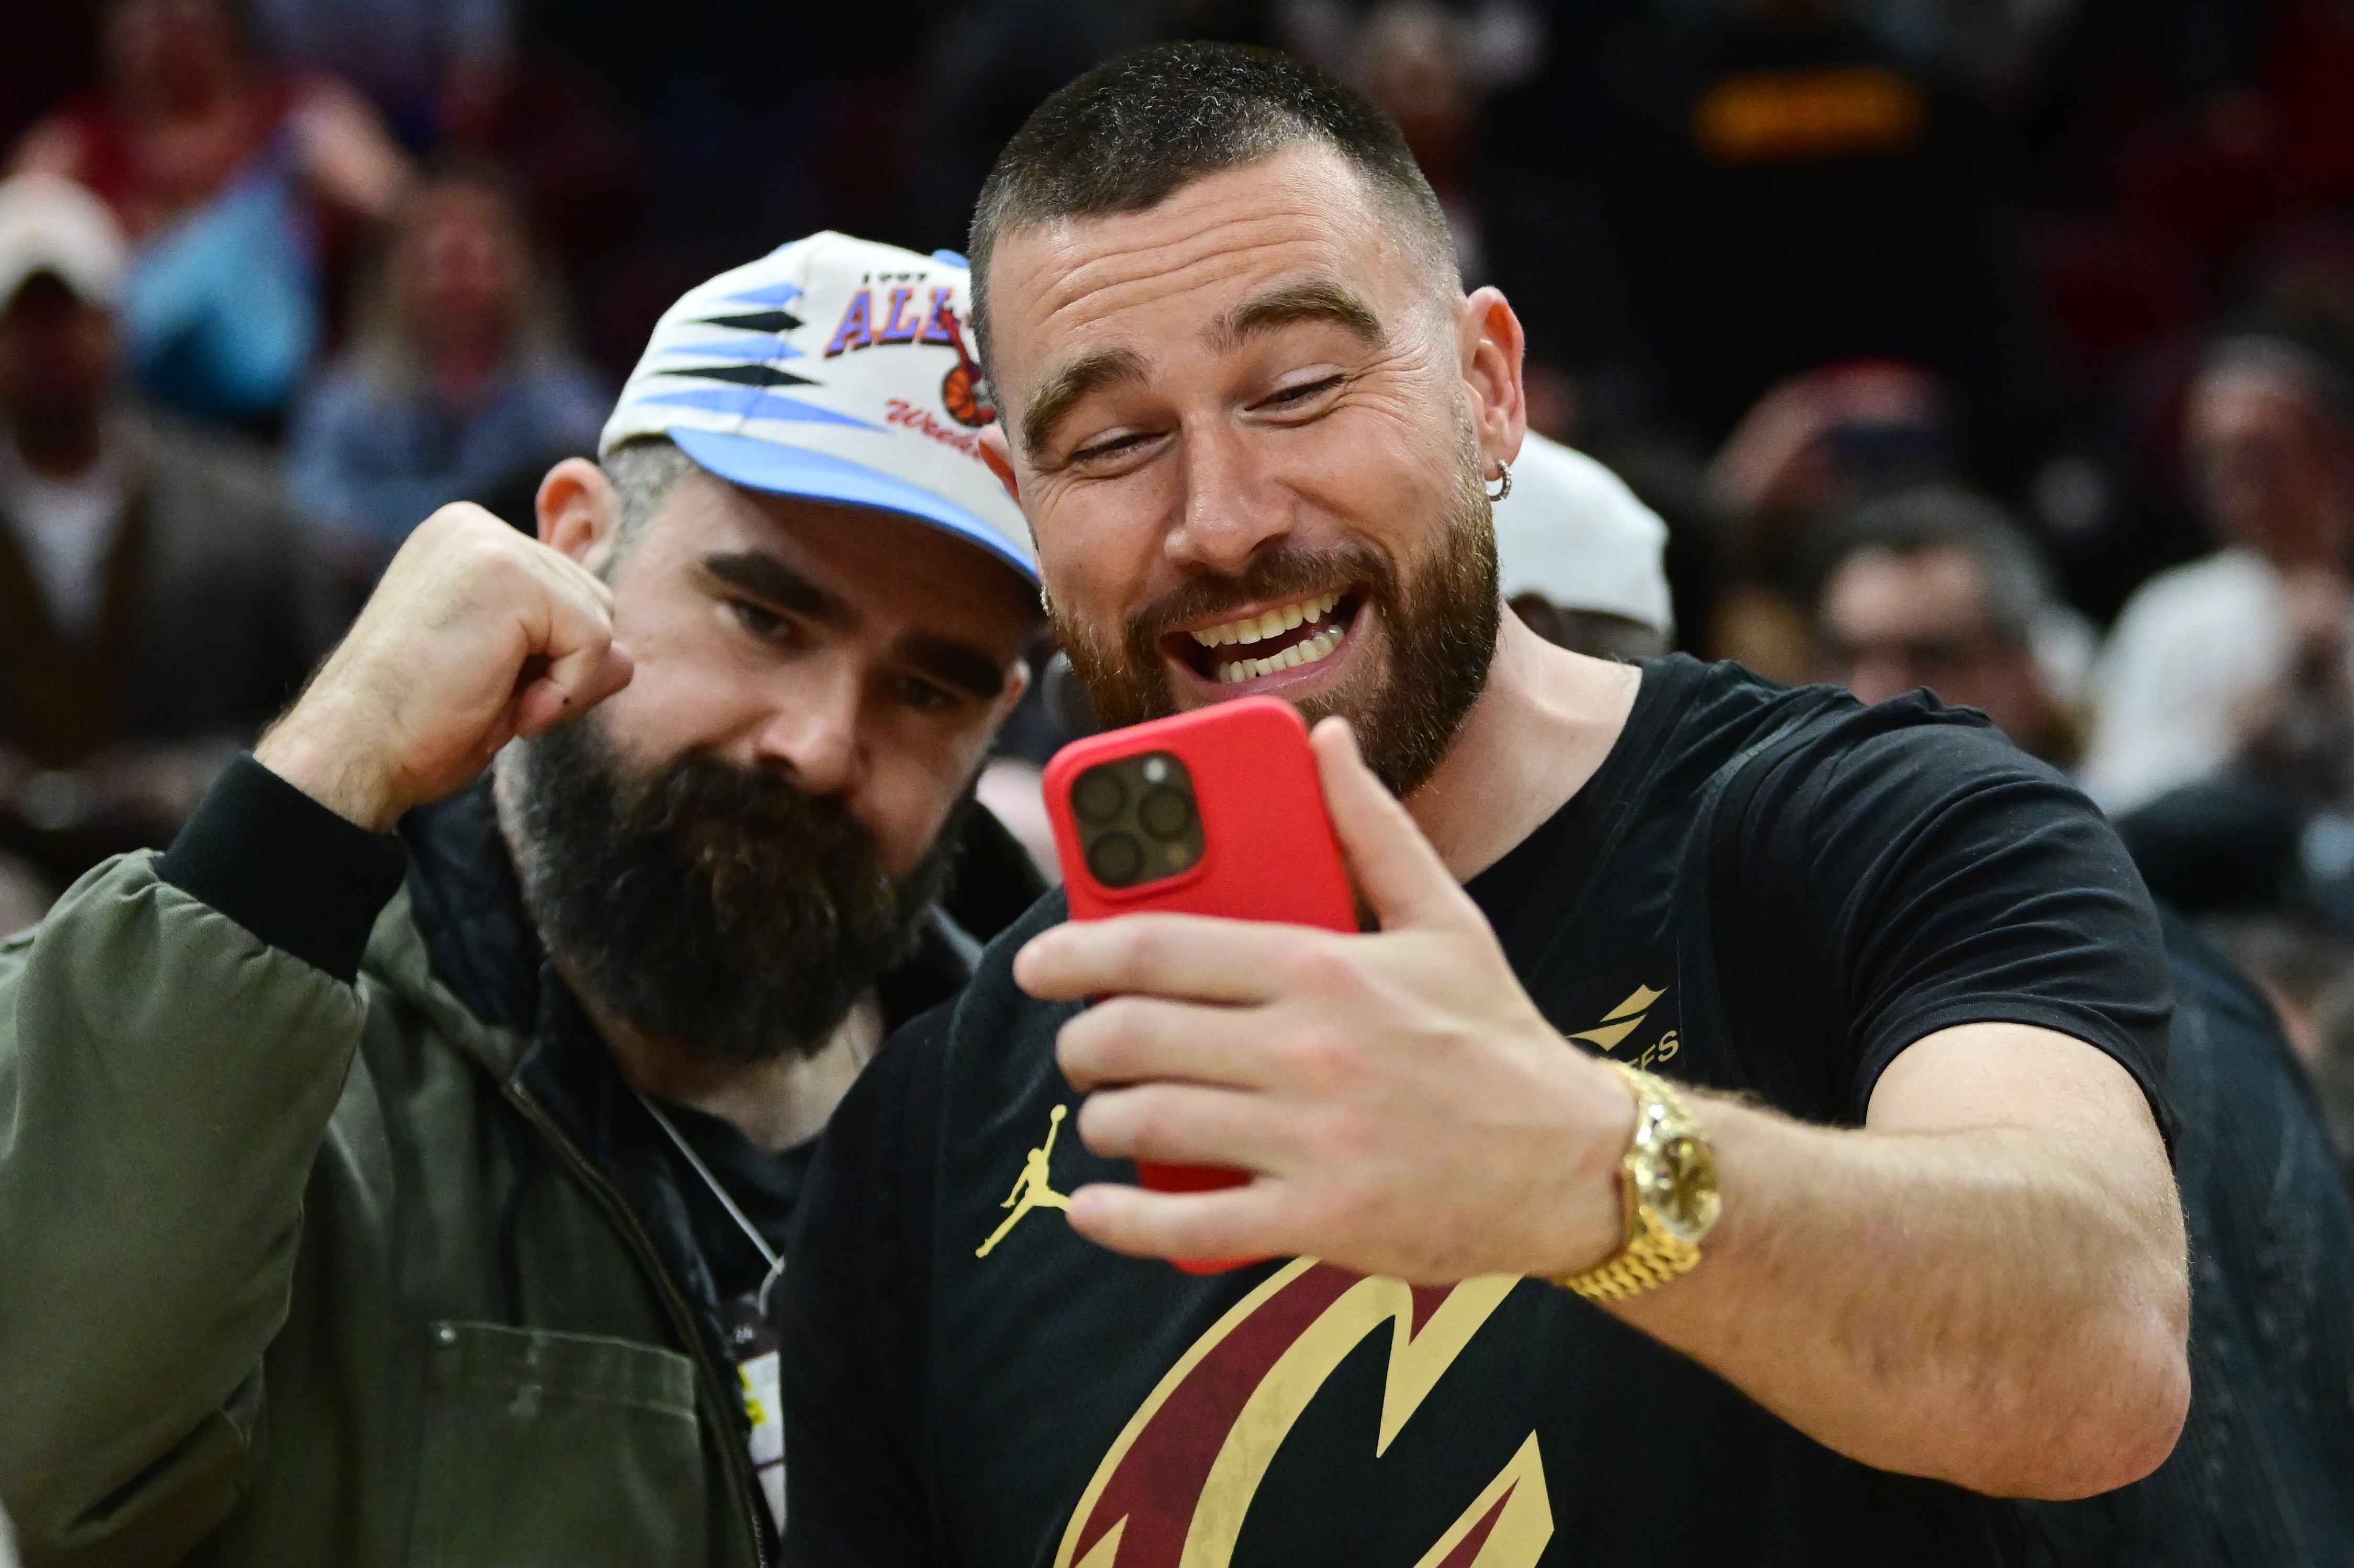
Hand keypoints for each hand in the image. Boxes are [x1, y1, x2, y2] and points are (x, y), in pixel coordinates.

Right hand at [255, 503, 631, 831]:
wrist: (353, 749)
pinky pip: (595, 640)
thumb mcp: (505, 680)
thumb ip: (566, 652)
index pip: (566, 592)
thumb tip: (627, 657)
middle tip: (485, 694)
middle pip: (592, 599)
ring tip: (487, 695)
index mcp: (464, 540)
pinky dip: (566, 690)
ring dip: (563, 679)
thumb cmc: (416, 723)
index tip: (480, 684)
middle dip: (560, 665)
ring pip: (601, 618)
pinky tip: (505, 705)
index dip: (546, 659)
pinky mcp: (510, 576)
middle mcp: (473, 526)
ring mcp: (490, 544)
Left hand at [1014, 719, 1636, 1283]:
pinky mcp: (1320, 1220)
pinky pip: (1188, 1222)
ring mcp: (1310, 1139)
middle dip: (1081, 1043)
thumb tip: (1324, 741)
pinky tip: (1093, 1208)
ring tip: (1107, 1113)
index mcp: (1325, 966)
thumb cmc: (1497, 1038)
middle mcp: (1307, 1049)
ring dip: (1102, 1119)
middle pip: (1133, 1036)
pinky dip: (1120, 1219)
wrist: (1575, 1164)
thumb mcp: (1446, 918)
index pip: (1158, 948)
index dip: (1073, 951)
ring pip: (1147, 1122)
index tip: (1036, 964)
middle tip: (1080, 1047)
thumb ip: (1371, 828)